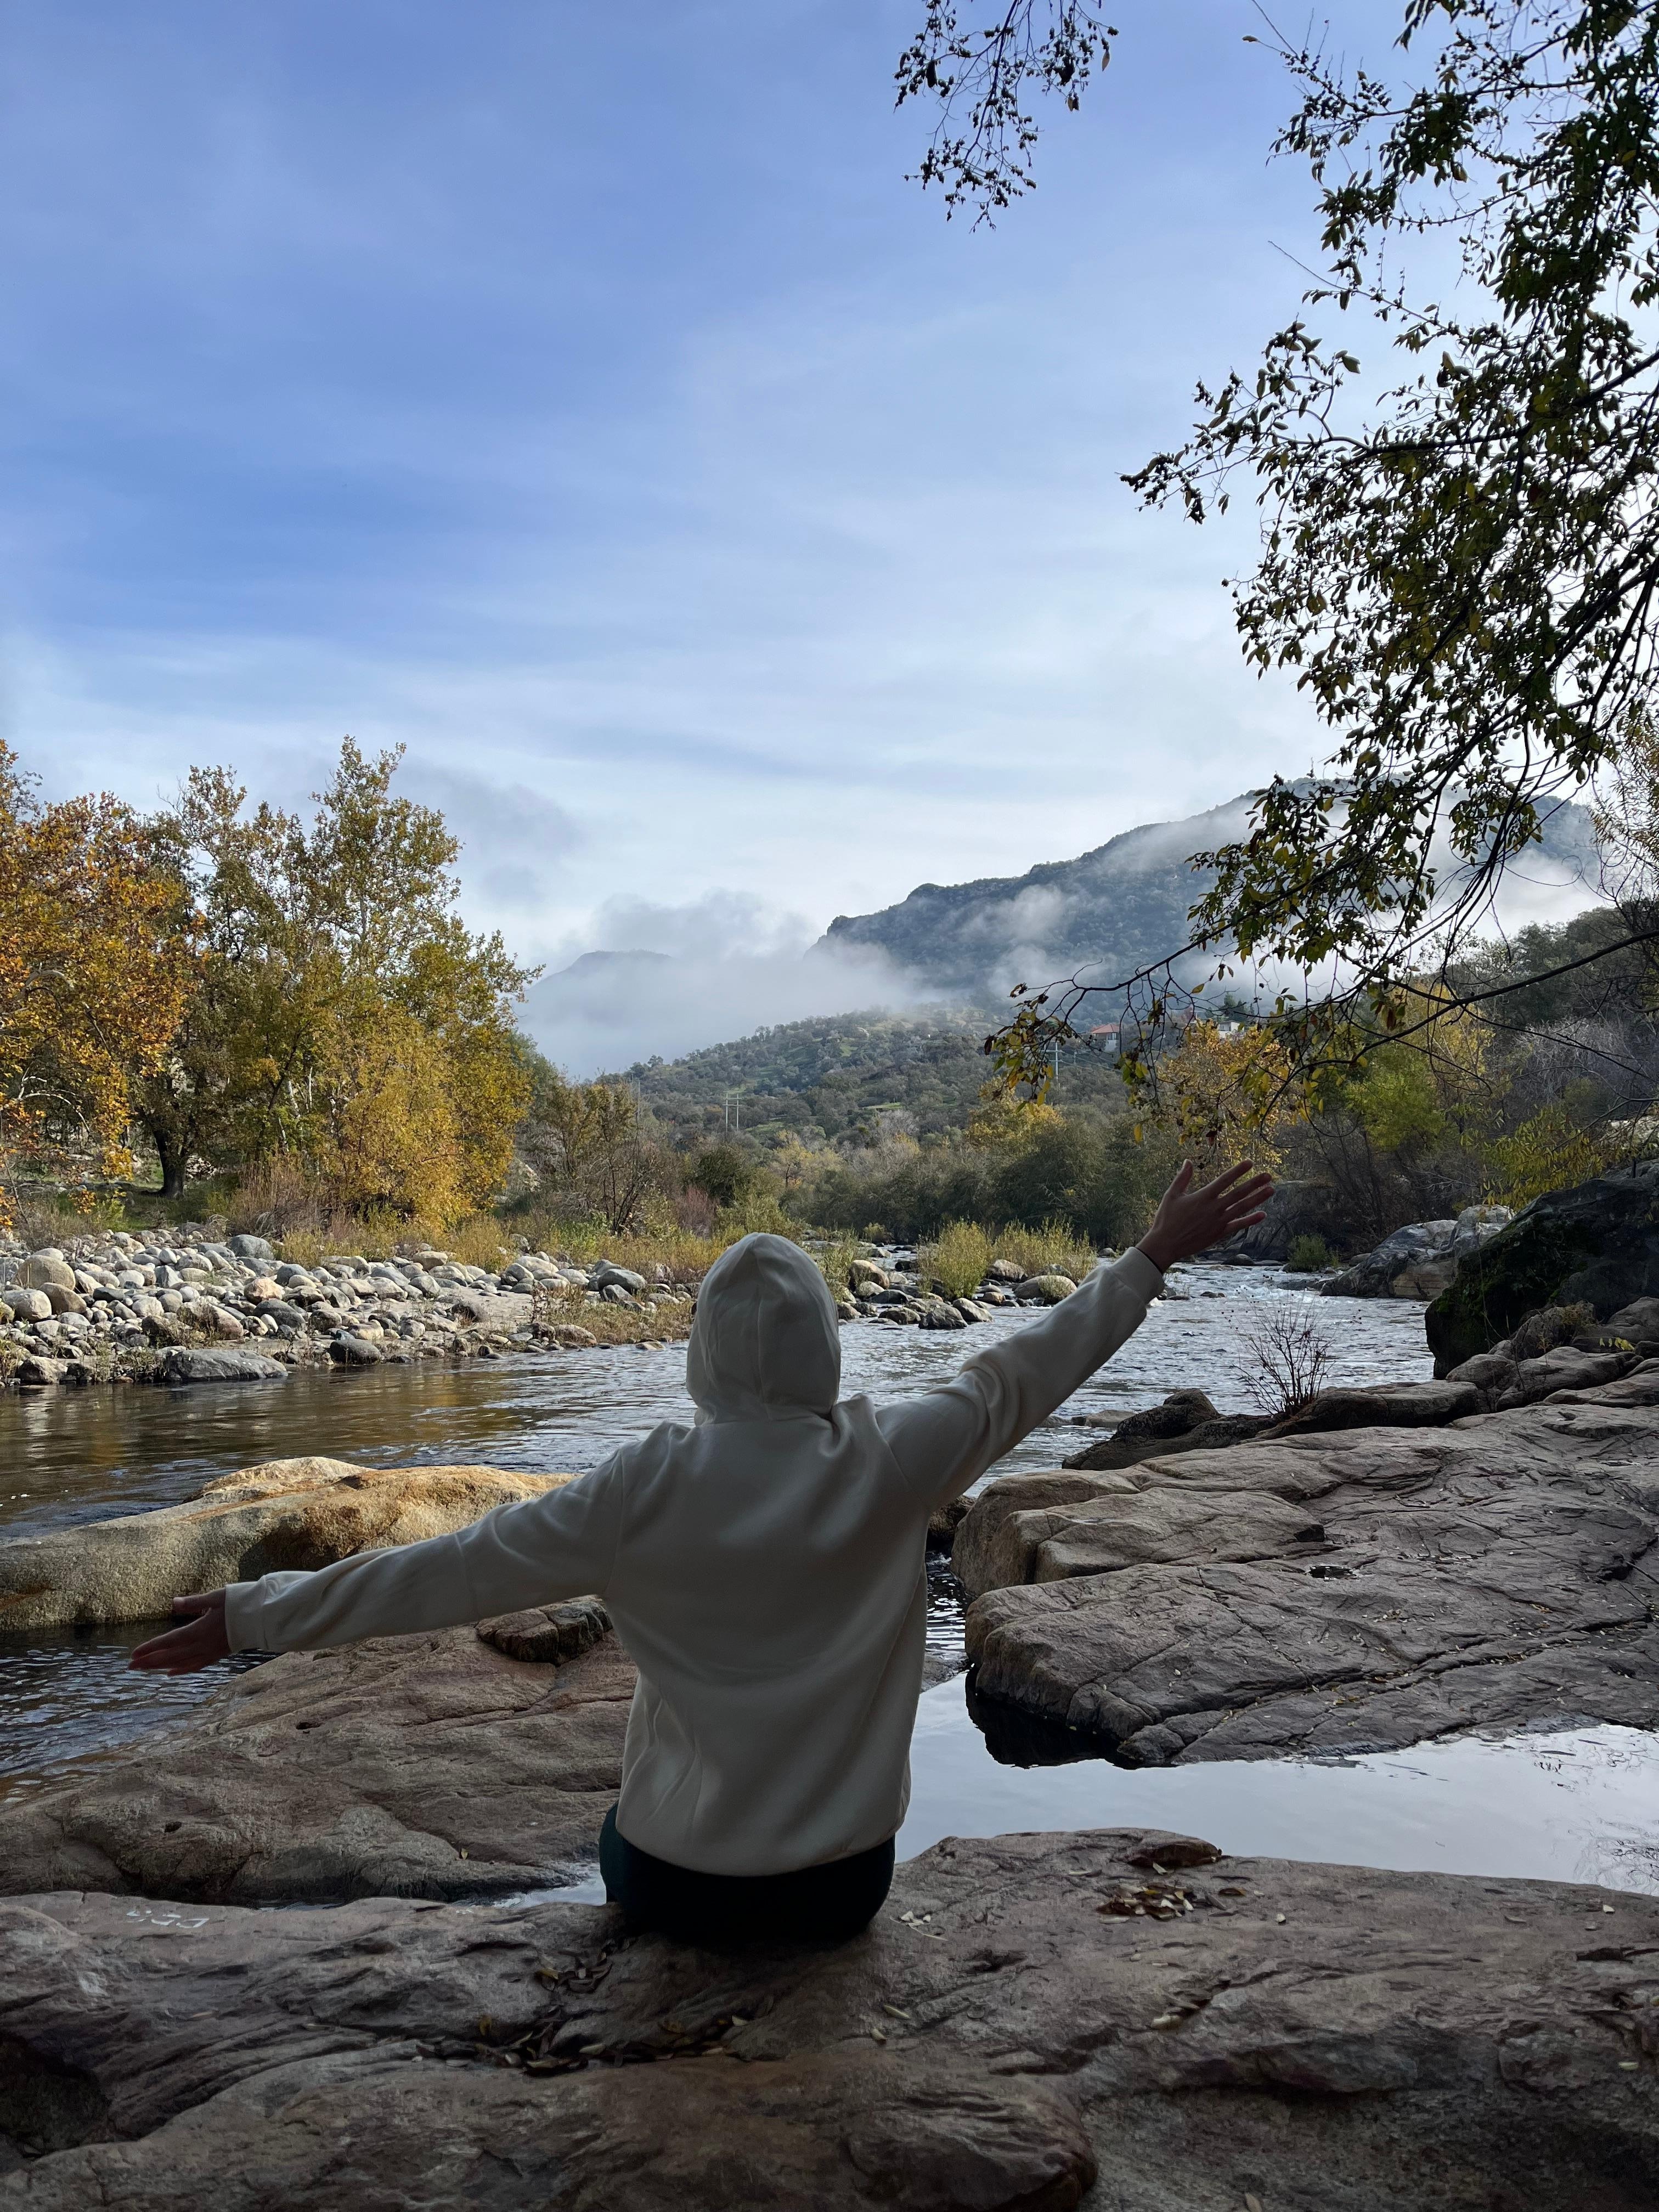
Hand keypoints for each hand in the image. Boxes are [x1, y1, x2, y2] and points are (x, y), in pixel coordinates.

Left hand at [130, 1590, 230, 1673]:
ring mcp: (210, 1652)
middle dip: (149, 1661)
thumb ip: (193, 1602)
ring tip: (144, 1670)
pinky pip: (195, 1665)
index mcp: (200, 1630)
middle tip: (130, 1667)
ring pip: (180, 1663)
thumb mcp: (216, 1597)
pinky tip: (171, 1673)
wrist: (263, 1617)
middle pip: (171, 1655)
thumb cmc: (240, 1603)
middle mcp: (202, 1645)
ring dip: (160, 1667)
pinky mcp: (217, 1654)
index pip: (169, 1641)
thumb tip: (173, 1603)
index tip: (133, 1654)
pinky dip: (181, 1670)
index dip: (151, 1648)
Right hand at [1136, 1160, 1274, 1274]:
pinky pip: (1238, 1225)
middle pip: (1238, 1193)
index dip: (1238, 1171)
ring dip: (1258, 1199)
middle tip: (1268, 1175)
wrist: (1166, 1244)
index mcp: (1202, 1197)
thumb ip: (1182, 1177)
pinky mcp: (1219, 1233)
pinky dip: (1250, 1220)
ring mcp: (1218, 1222)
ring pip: (1242, 1208)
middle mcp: (1213, 1208)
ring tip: (1271, 1190)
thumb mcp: (1171, 1195)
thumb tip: (1188, 1161)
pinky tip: (1262, 1215)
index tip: (1250, 1163)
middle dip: (1254, 1183)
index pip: (1224, 1180)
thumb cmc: (1166, 1218)